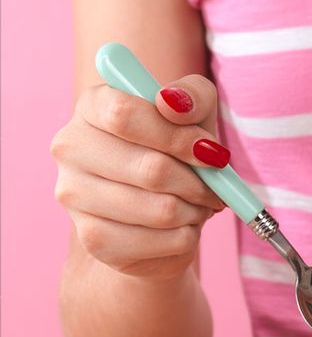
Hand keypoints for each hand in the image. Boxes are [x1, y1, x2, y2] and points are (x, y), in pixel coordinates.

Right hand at [51, 75, 228, 280]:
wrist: (159, 211)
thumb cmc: (178, 150)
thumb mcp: (196, 112)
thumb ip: (192, 95)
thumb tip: (172, 101)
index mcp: (92, 107)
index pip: (124, 115)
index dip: (177, 136)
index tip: (211, 151)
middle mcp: (71, 148)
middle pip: (151, 169)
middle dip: (199, 182)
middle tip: (216, 185)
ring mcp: (74, 196)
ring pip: (162, 210)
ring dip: (197, 209)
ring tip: (199, 203)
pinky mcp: (94, 240)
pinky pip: (163, 241)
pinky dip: (188, 235)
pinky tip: (182, 225)